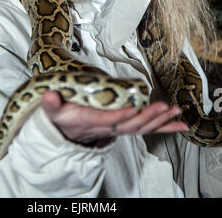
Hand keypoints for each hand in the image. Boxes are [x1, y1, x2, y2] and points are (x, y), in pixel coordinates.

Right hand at [42, 91, 187, 144]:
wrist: (66, 130)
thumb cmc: (62, 116)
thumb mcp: (53, 110)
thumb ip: (50, 104)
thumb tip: (47, 95)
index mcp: (90, 121)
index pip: (107, 119)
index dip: (121, 115)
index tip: (133, 108)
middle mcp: (107, 127)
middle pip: (130, 125)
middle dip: (147, 117)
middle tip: (163, 108)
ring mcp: (118, 128)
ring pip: (140, 128)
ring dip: (159, 121)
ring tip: (175, 113)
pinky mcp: (125, 126)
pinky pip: (146, 129)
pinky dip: (163, 127)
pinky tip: (179, 124)